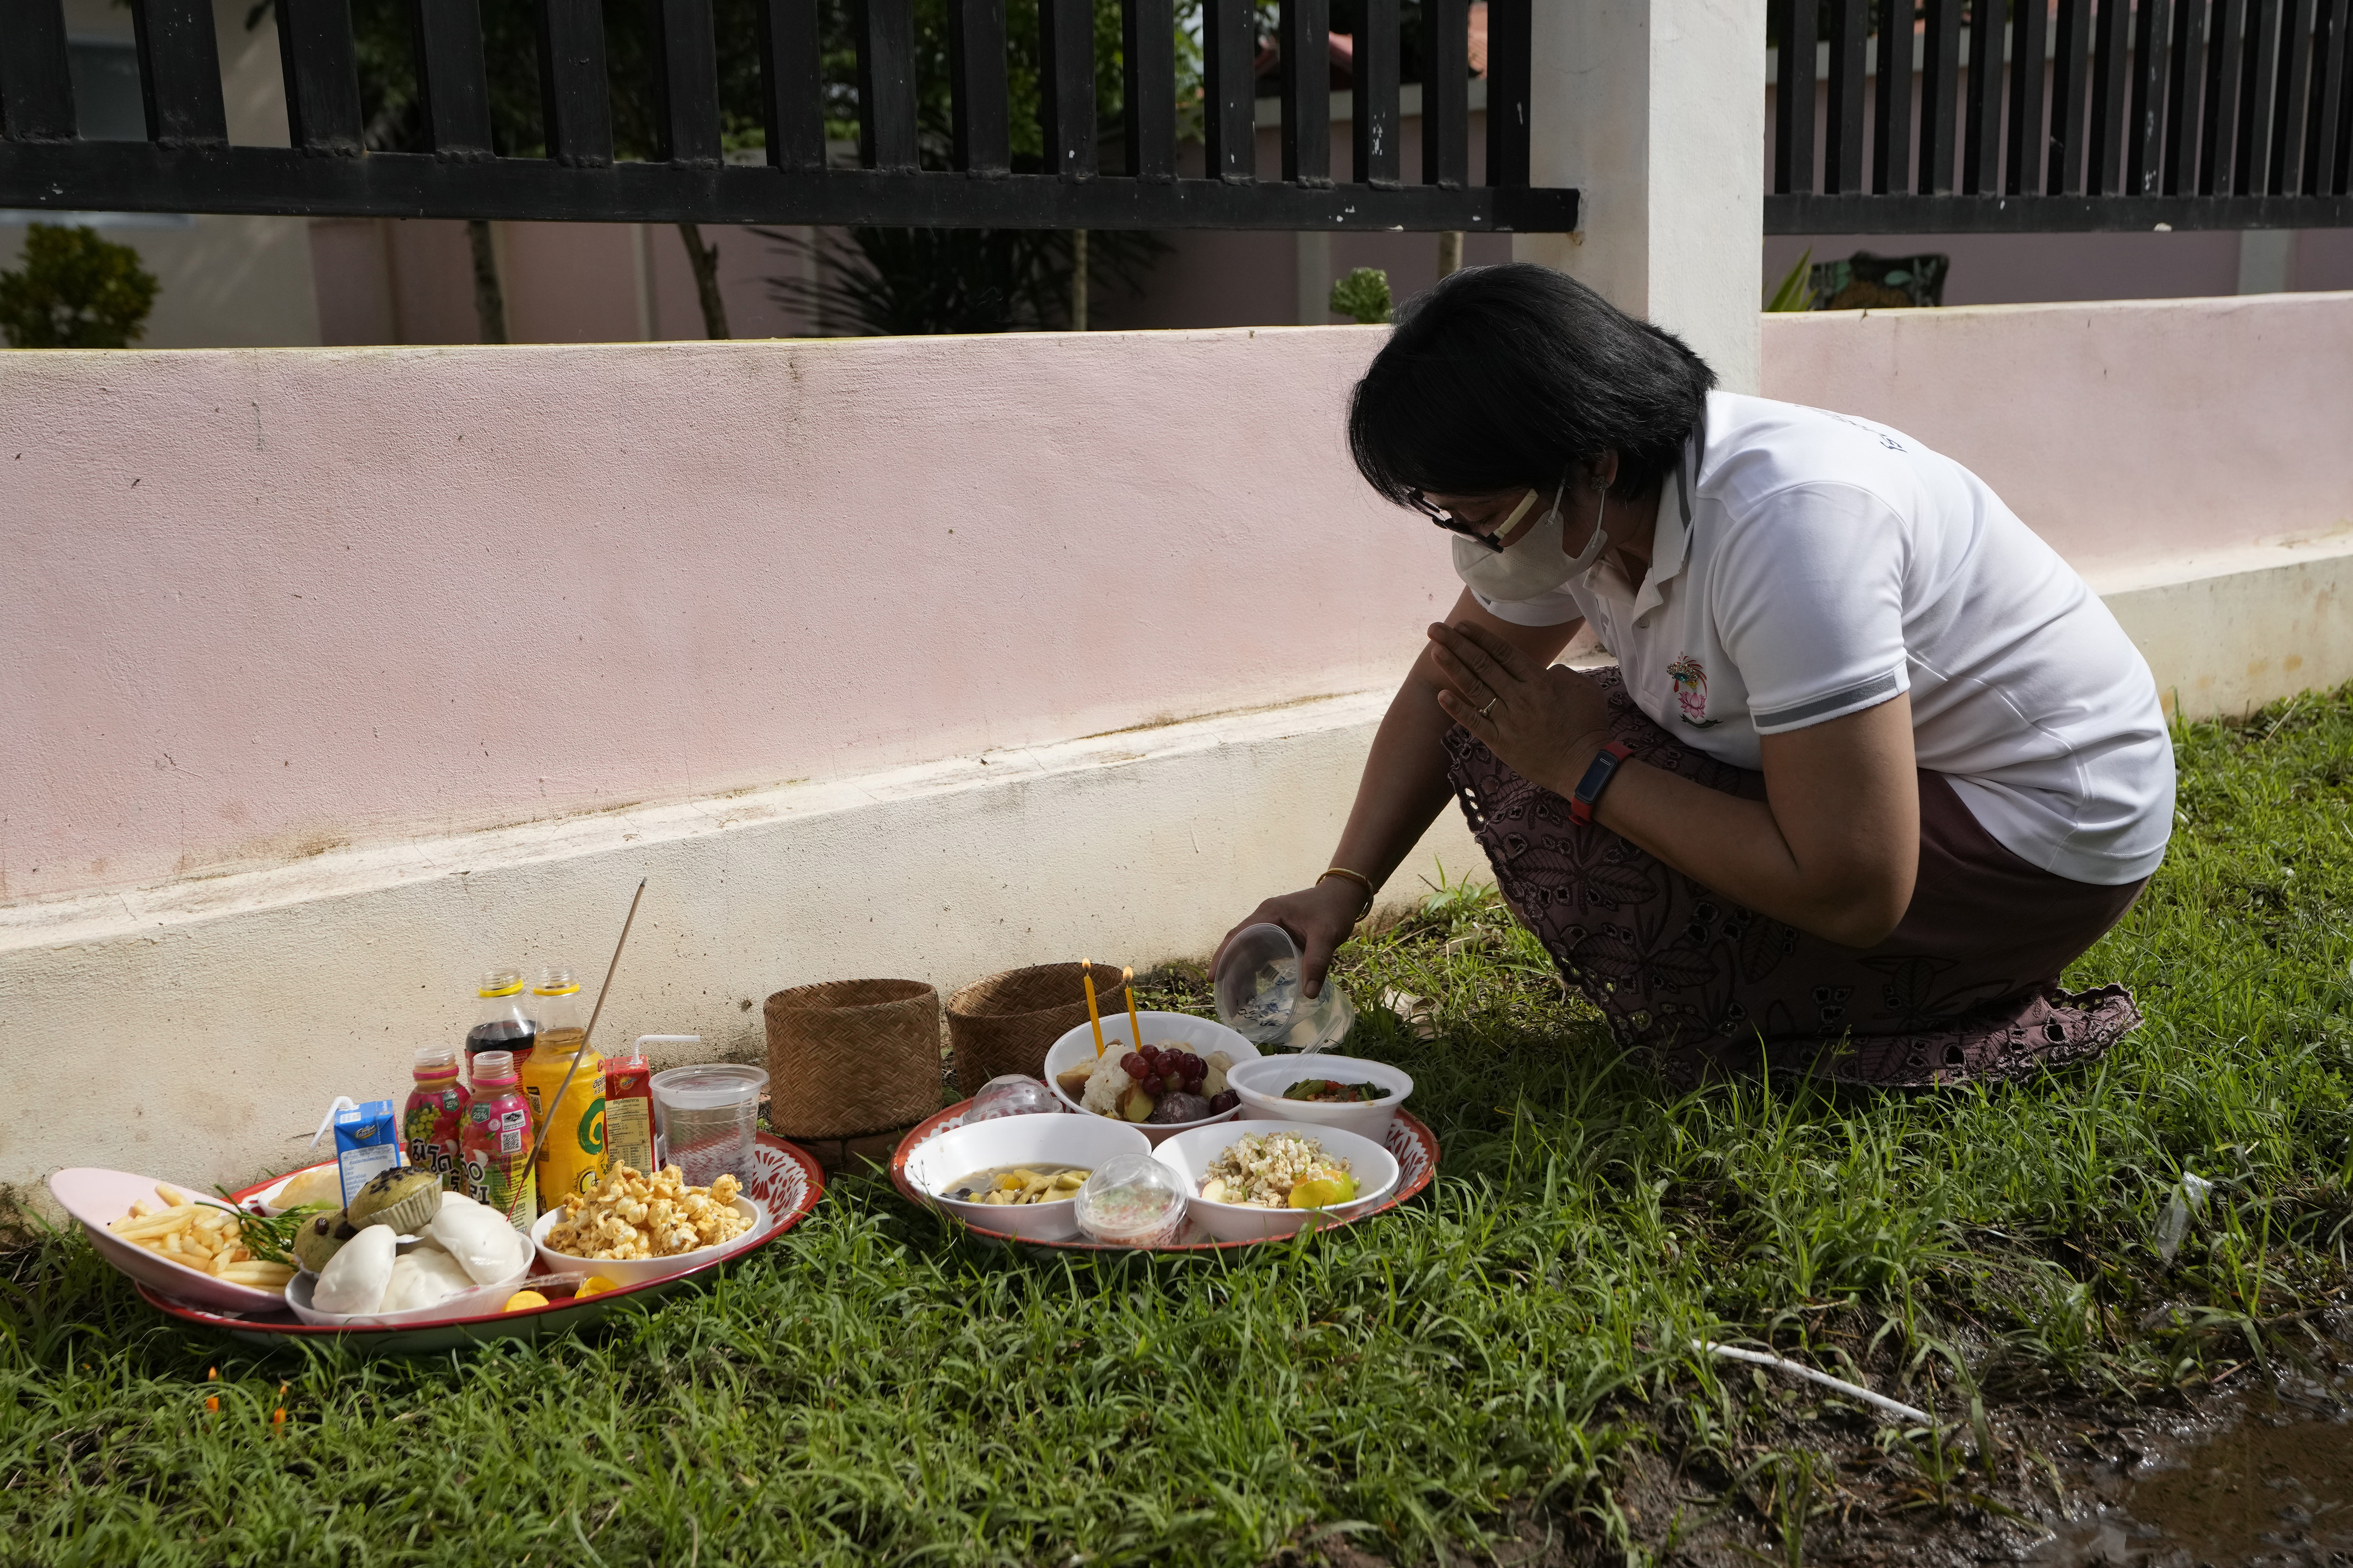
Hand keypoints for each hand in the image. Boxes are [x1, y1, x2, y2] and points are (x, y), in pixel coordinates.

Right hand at [1211, 877, 1364, 999]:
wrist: (1344, 895)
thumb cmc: (1333, 910)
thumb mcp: (1327, 935)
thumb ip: (1317, 962)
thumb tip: (1308, 994)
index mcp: (1269, 913)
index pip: (1238, 935)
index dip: (1223, 956)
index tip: (1213, 978)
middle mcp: (1264, 918)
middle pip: (1237, 945)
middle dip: (1228, 971)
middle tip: (1225, 999)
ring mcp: (1269, 926)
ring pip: (1246, 952)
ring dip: (1239, 973)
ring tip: (1236, 1001)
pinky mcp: (1277, 935)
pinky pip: (1258, 954)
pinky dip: (1252, 971)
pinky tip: (1252, 991)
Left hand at [1427, 621, 1614, 795]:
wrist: (1585, 767)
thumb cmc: (1588, 726)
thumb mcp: (1583, 688)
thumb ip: (1560, 673)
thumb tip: (1544, 671)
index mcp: (1539, 680)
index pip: (1503, 653)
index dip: (1480, 637)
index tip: (1461, 625)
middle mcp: (1519, 697)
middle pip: (1483, 665)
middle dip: (1457, 644)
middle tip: (1435, 629)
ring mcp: (1508, 720)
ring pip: (1475, 689)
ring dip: (1453, 668)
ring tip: (1435, 651)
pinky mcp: (1501, 743)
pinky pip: (1476, 723)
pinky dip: (1458, 709)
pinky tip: (1441, 695)